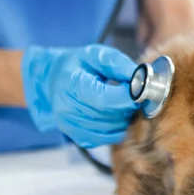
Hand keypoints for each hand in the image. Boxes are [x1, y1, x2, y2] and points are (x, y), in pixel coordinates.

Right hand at [21, 44, 138, 147]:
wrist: (53, 81)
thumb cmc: (78, 65)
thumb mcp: (95, 54)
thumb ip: (117, 63)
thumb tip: (140, 76)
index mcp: (72, 86)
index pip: (105, 100)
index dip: (127, 97)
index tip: (137, 89)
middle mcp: (68, 110)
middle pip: (110, 116)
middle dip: (127, 106)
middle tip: (130, 94)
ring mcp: (71, 127)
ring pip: (112, 130)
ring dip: (123, 118)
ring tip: (120, 103)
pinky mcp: (78, 138)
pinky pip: (107, 140)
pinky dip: (116, 129)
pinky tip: (113, 115)